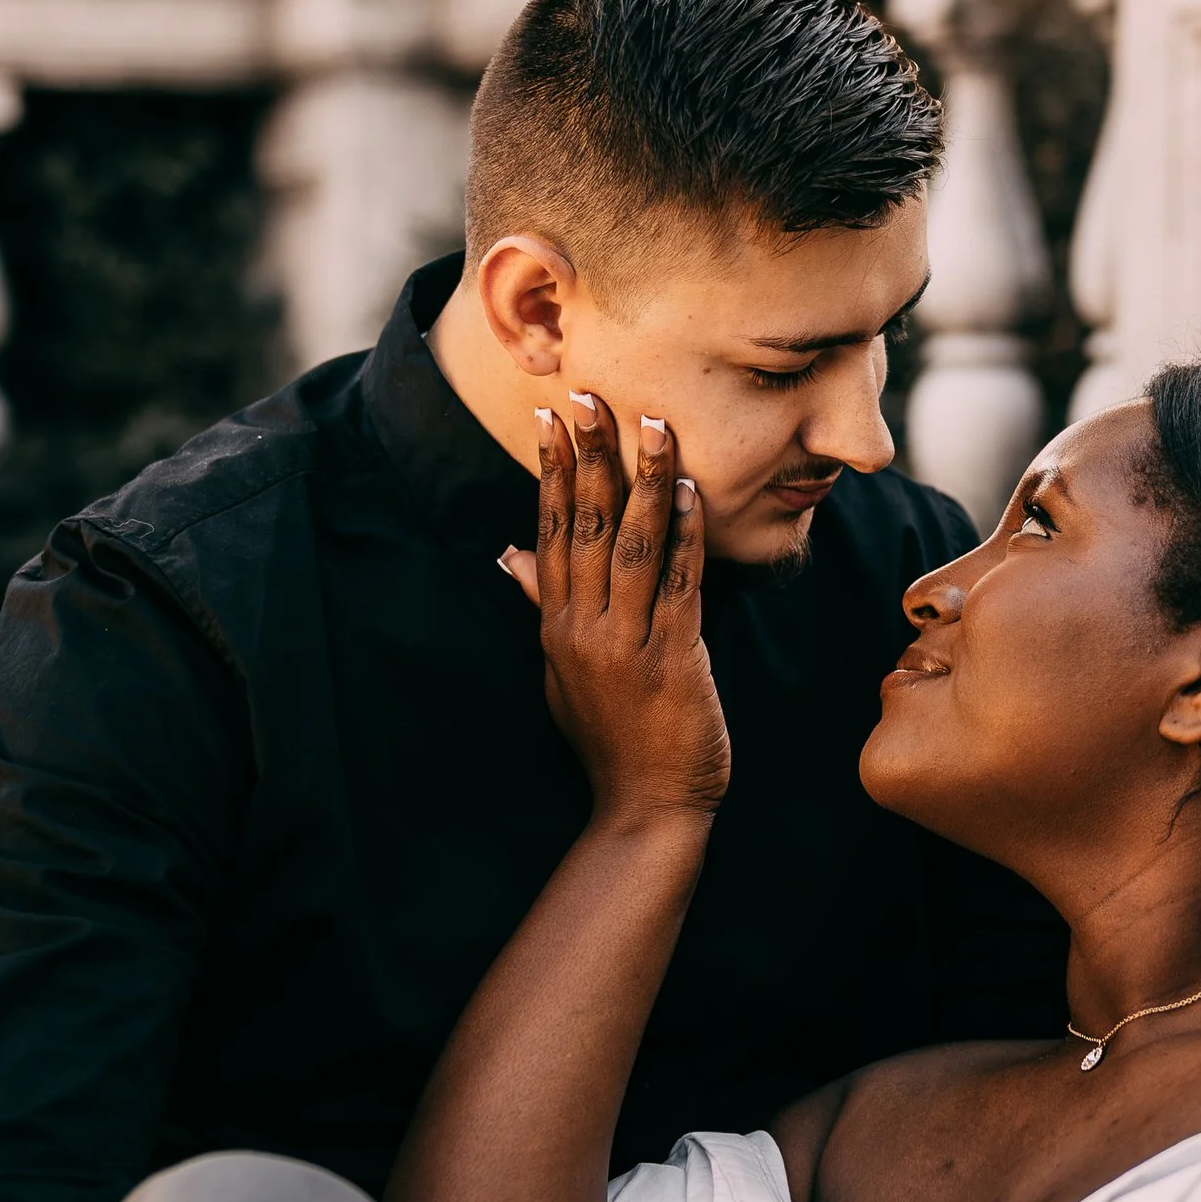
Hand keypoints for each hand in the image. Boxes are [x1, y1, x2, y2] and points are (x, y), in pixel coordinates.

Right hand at [500, 393, 729, 823]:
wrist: (645, 806)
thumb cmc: (610, 737)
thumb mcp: (560, 671)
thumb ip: (541, 604)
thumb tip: (509, 551)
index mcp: (558, 625)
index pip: (549, 531)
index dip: (551, 471)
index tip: (553, 416)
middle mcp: (583, 628)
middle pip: (582, 525)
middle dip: (589, 456)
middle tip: (593, 394)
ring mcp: (626, 643)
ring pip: (630, 544)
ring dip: (642, 481)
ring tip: (651, 423)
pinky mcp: (672, 658)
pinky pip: (679, 583)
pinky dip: (686, 534)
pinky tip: (691, 491)